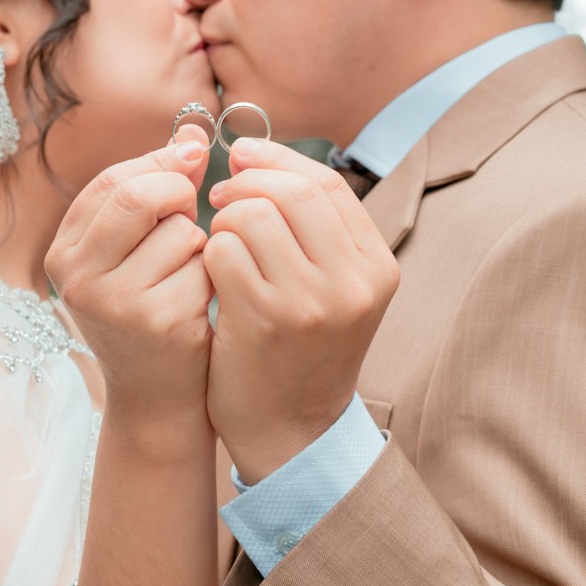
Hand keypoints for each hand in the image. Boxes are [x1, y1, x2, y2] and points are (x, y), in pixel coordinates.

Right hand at [46, 128, 212, 448]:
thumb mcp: (136, 249)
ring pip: (180, 231)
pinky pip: (203, 268)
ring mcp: (113, 302)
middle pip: (138, 196)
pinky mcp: (155, 322)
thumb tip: (193, 131)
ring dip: (199, 244)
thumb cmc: (149, 309)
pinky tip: (198, 304)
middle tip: (193, 212)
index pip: (112, 180)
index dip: (159, 162)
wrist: (156, 395)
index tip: (195, 156)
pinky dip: (212, 277)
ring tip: (186, 276)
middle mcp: (77, 277)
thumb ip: (157, 189)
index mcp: (64, 252)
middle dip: (178, 194)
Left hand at [203, 139, 398, 482]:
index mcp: (376, 267)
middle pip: (292, 192)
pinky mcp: (265, 321)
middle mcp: (353, 283)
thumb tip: (252, 154)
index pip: (326, 185)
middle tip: (221, 197)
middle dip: (247, 183)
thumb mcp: (334, 287)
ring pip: (253, 215)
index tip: (241, 157)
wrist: (290, 430)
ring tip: (221, 245)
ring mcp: (311, 303)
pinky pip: (223, 251)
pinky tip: (213, 276)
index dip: (277, 160)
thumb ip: (313, 227)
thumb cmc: (300, 348)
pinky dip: (209, 253)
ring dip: (224, 222)